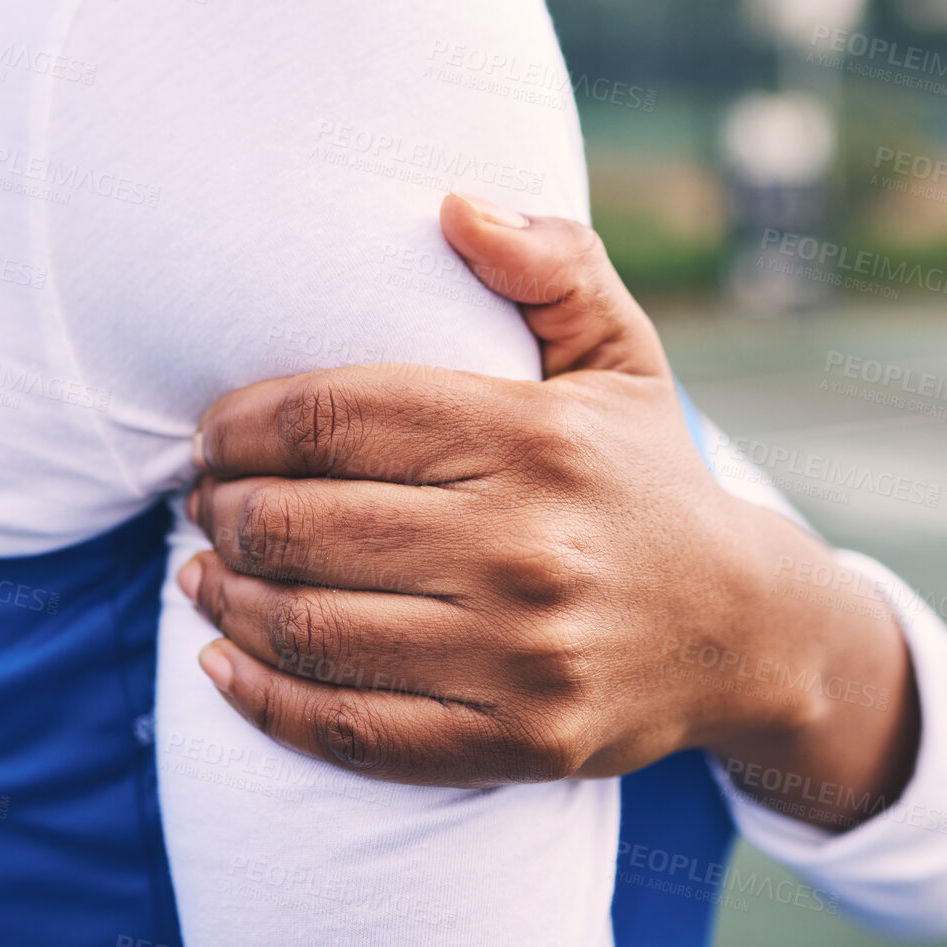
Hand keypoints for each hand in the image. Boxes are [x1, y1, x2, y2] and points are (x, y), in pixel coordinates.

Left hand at [181, 193, 918, 824]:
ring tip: (201, 573)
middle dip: (222, 511)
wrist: (745, 631)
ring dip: (225, 598)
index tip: (210, 435)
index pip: (333, 417)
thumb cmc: (647, 479)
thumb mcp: (622, 356)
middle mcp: (525, 545)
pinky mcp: (517, 741)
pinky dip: (263, 700)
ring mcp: (521, 654)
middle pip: (301, 524)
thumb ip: (551, 265)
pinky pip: (351, 731)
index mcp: (534, 436)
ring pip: (311, 628)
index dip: (240, 424)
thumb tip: (453, 204)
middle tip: (202, 504)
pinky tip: (221, 662)